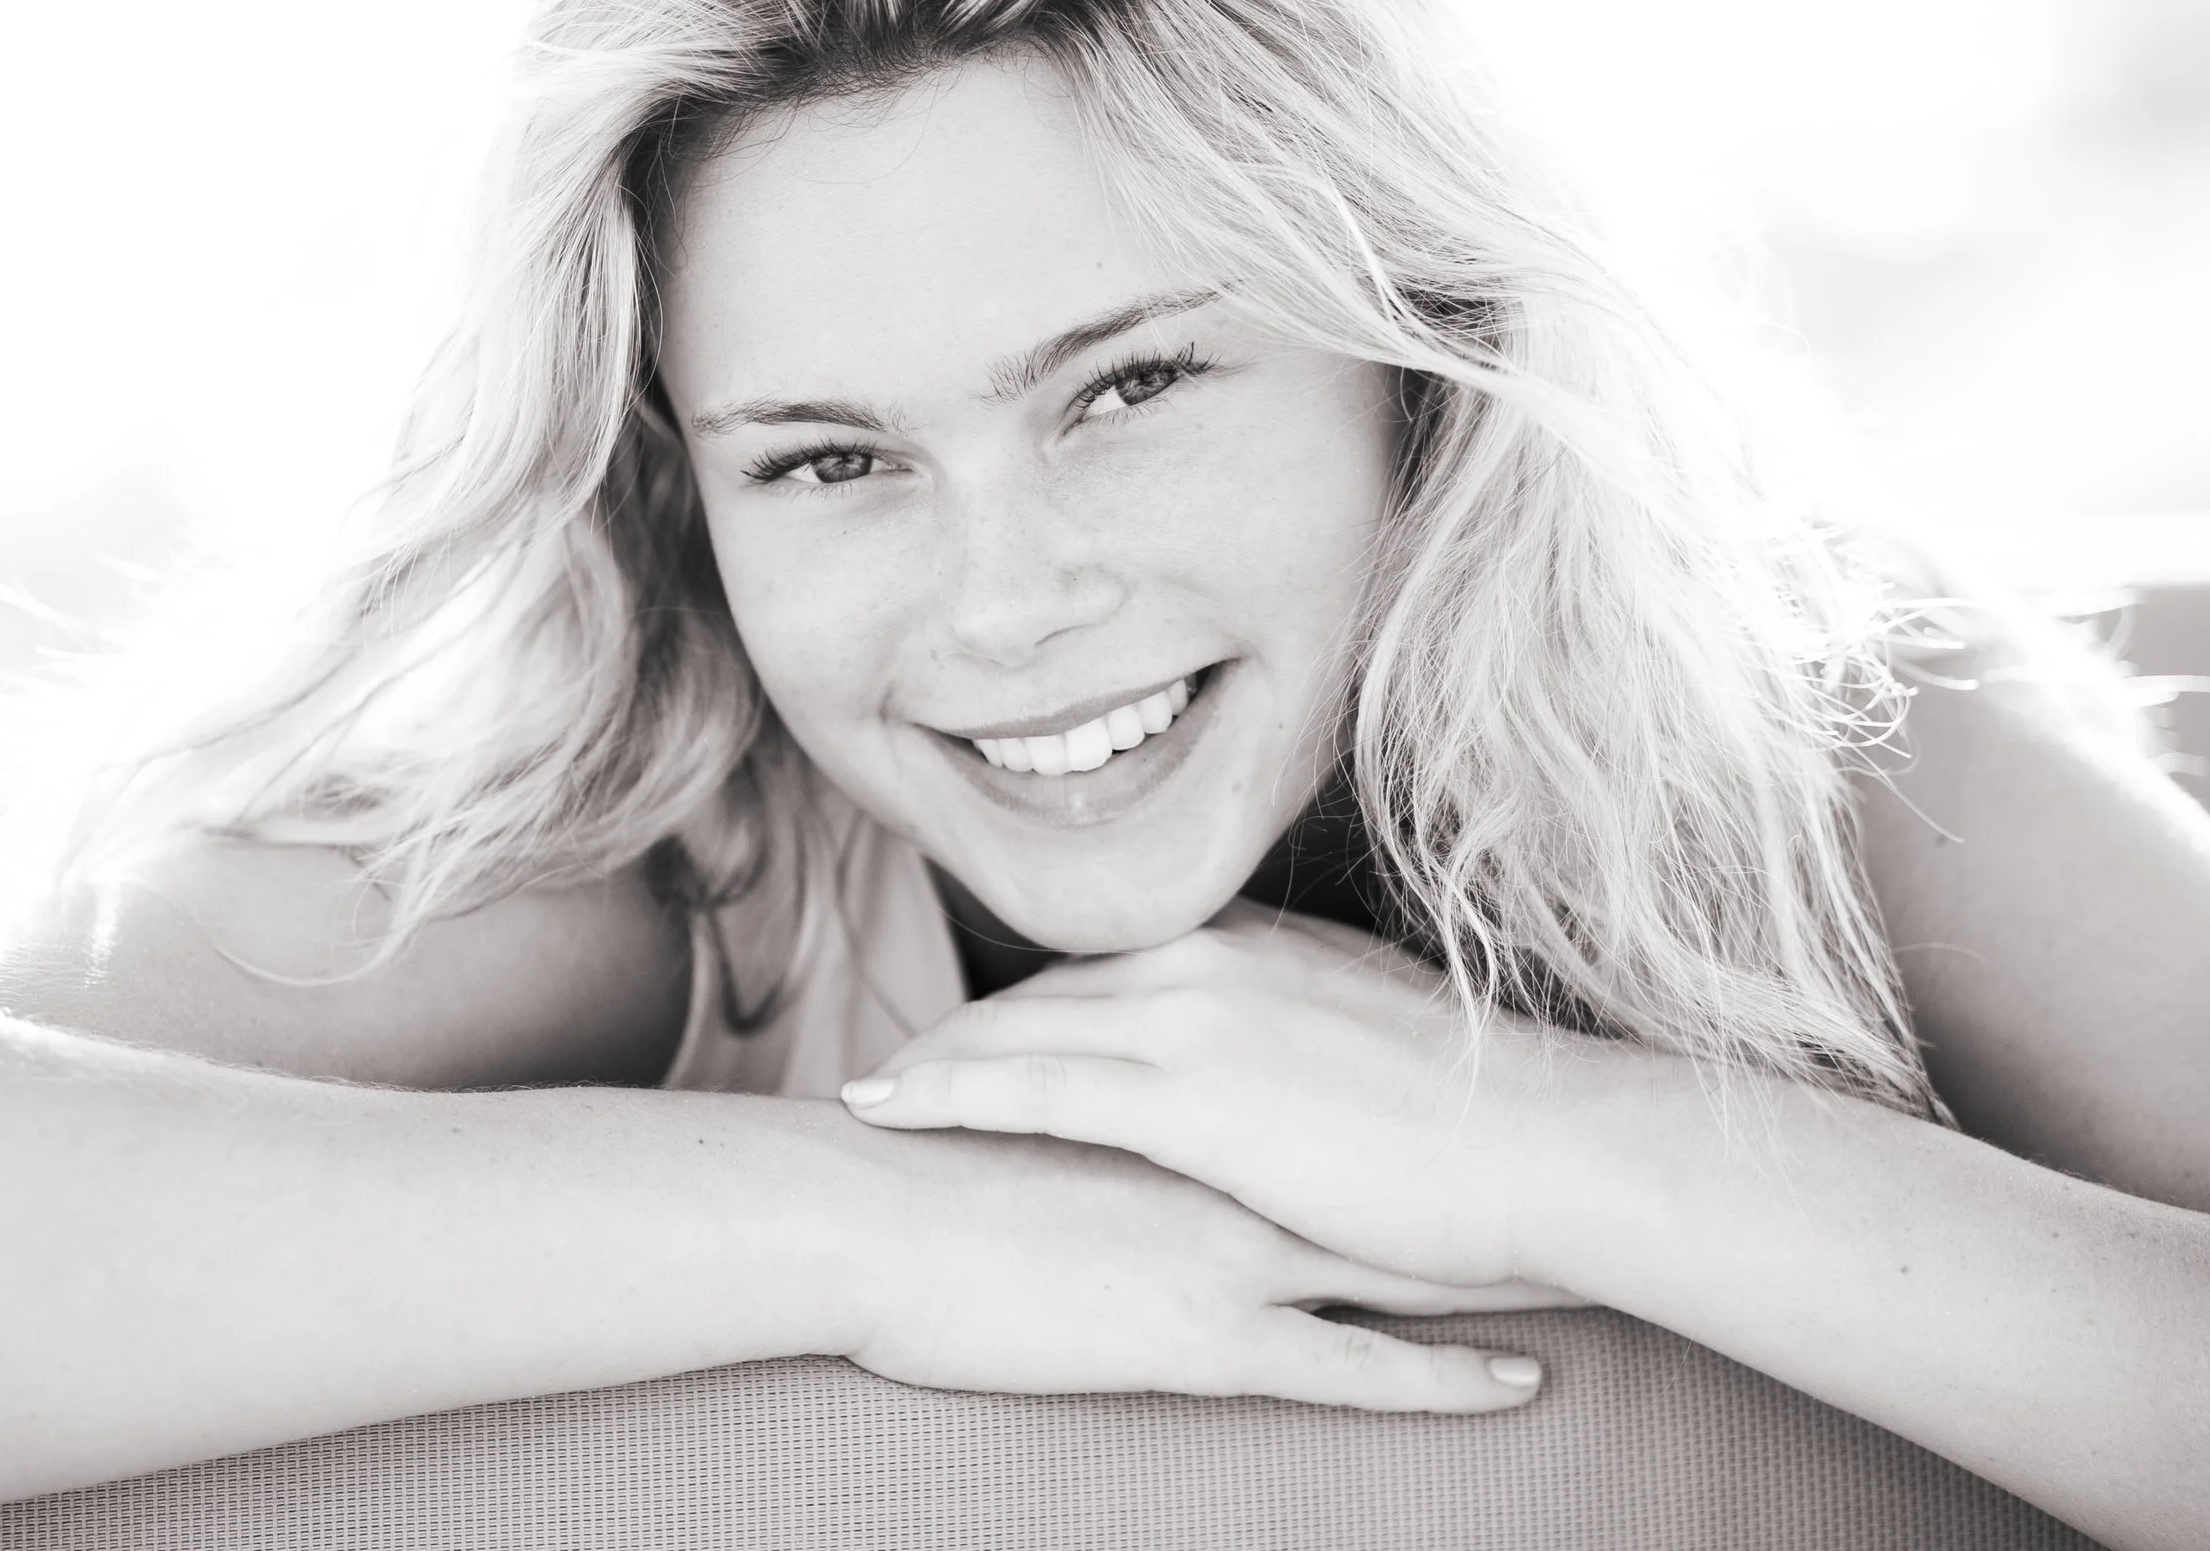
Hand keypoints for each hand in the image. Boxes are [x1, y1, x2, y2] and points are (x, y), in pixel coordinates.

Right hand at [841, 1119, 1562, 1413]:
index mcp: (1192, 1099)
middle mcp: (1234, 1163)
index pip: (1332, 1095)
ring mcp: (1232, 1246)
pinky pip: (1356, 1367)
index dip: (1422, 1099)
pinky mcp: (1211, 1335)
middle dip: (1498, 1168)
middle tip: (1600, 1165)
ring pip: (1402, 1258)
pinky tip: (1519, 1385)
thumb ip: (1103, 1093)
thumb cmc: (926, 1171)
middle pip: (1393, 1165)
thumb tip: (1138, 1087)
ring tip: (1603, 1268)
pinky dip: (1443, 1376)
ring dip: (1506, 1267)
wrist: (870, 1216)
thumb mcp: (1035, 1114)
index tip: (1501, 1095)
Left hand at [843, 901, 1638, 1289]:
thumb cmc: (1475, 1111)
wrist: (1542, 1142)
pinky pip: (1034, 1086)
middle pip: (1048, 988)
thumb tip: (1273, 1042)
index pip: (1107, 963)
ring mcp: (1194, 1018)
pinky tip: (893, 1110)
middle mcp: (1208, 958)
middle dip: (966, 1030)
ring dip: (937, 1061)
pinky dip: (951, 1093)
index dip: (1035, 1000)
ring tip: (873, 1096)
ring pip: (1024, 1027)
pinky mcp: (1188, 1094)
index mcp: (1252, 941)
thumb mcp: (1371, 1028)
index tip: (982, 1030)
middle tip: (898, 1069)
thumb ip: (1298, 1017)